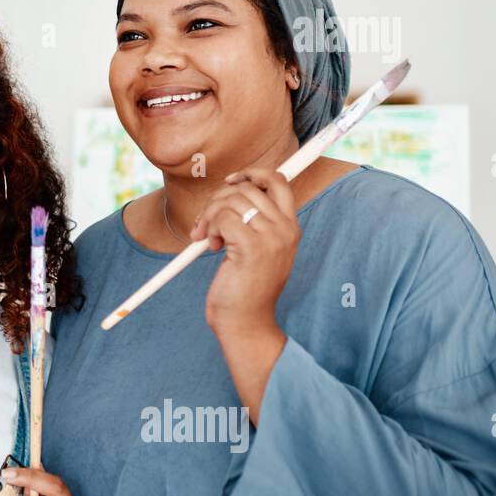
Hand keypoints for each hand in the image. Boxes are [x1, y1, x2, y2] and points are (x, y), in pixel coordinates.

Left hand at [191, 167, 299, 336]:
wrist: (245, 322)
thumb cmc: (245, 288)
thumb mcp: (255, 249)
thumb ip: (252, 222)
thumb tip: (230, 192)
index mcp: (290, 227)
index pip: (278, 181)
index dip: (253, 173)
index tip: (231, 181)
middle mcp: (285, 229)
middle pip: (248, 187)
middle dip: (218, 198)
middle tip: (206, 221)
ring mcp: (271, 238)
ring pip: (231, 201)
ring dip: (209, 215)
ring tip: (206, 237)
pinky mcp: (252, 247)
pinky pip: (222, 218)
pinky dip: (209, 227)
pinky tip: (210, 246)